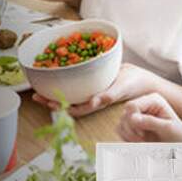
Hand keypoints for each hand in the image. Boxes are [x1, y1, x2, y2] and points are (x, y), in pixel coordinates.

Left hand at [32, 63, 161, 116]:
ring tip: (42, 84)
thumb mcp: (123, 88)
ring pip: (72, 93)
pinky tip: (61, 72)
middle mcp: (93, 97)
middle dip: (52, 99)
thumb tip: (94, 102)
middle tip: (35, 93)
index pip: (75, 108)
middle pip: (69, 102)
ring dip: (57, 90)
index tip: (45, 101)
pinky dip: (69, 79)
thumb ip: (109, 95)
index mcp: (97, 102)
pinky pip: (79, 82)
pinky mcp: (96, 81)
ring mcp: (94, 90)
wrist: (145, 79)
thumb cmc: (137, 85)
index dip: (59, 107)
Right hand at [116, 93, 181, 141]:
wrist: (179, 144)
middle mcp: (143, 104)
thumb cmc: (178, 134)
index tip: (143, 133)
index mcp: (153, 100)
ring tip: (143, 140)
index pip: (132, 106)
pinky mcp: (131, 124)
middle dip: (132, 129)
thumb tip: (133, 118)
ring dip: (129, 135)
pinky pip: (120, 130)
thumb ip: (150, 122)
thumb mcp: (167, 128)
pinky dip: (127, 138)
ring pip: (121, 123)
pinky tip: (138, 141)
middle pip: (125, 114)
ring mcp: (136, 114)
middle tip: (144, 138)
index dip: (133, 120)